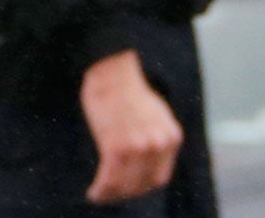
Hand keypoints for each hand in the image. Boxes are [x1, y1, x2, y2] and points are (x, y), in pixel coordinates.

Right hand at [79, 50, 181, 204]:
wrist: (111, 69)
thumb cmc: (126, 87)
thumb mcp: (154, 113)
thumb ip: (155, 136)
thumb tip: (146, 156)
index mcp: (171, 137)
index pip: (158, 177)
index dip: (141, 186)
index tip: (127, 188)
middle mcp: (158, 145)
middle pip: (143, 185)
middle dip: (125, 193)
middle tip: (110, 194)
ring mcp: (139, 147)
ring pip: (125, 186)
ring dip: (111, 195)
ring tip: (99, 195)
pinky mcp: (117, 147)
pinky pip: (109, 179)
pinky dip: (101, 190)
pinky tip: (93, 192)